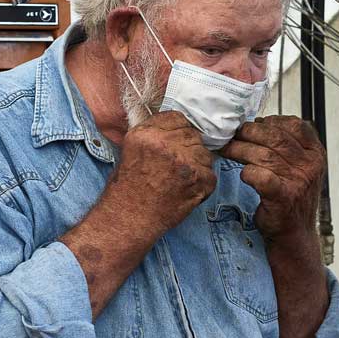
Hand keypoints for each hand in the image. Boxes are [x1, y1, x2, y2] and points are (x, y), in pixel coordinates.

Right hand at [106, 111, 217, 237]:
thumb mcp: (130, 150)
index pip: (176, 117)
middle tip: (177, 166)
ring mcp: (185, 161)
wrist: (130, 219)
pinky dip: (203, 183)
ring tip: (181, 179)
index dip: (177, 130)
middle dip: (188, 148)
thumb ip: (153, 134)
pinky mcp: (200, 179)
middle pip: (192, 134)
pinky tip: (187, 190)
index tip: (174, 142)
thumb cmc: (127, 188)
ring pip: (204, 153)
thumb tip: (176, 127)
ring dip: (197, 164)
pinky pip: (211, 174)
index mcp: (146, 134)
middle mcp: (166, 143)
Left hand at [219, 116, 324, 243]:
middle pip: (276, 137)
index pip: (296, 125)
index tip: (256, 124)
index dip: (272, 121)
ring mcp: (299, 182)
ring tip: (228, 150)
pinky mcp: (284, 197)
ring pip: (264, 154)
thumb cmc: (292, 198)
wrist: (295, 234)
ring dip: (240, 149)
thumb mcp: (301, 168)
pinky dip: (247, 172)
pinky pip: (259, 175)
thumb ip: (288, 146)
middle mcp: (310, 166)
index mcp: (316, 154)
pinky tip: (243, 174)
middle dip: (250, 132)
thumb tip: (258, 123)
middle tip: (234, 135)